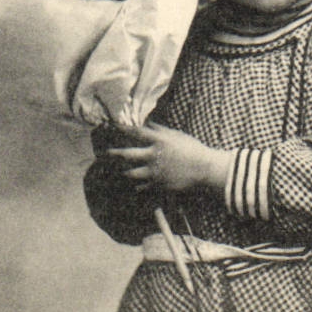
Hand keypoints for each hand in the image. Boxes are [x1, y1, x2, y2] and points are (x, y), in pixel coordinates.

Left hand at [107, 123, 229, 193]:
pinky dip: (140, 185)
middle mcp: (153, 156)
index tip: (114, 126)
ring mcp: (154, 171)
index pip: (137, 133)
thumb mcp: (178, 136)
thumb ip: (161, 130)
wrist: (204, 169)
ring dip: (125, 171)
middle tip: (107, 153)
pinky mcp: (158, 184)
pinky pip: (143, 186)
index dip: (124, 129)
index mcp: (159, 141)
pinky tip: (137, 185)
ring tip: (122, 171)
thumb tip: (148, 125)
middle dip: (115, 153)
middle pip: (128, 154)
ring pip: (132, 173)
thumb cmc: (193, 149)